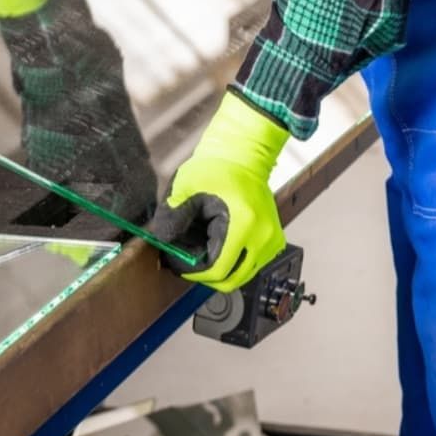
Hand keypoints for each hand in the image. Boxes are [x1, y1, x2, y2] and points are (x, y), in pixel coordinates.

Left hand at [152, 92, 288, 292]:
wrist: (243, 155)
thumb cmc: (216, 168)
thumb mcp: (186, 188)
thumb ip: (172, 216)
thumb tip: (162, 241)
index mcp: (243, 224)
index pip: (218, 269)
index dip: (194, 273)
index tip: (179, 266)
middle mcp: (262, 236)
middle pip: (232, 280)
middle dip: (206, 276)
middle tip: (188, 264)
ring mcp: (271, 240)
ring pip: (242, 275)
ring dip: (221, 271)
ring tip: (202, 254)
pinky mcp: (273, 240)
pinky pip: (252, 265)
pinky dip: (234, 264)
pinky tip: (218, 249)